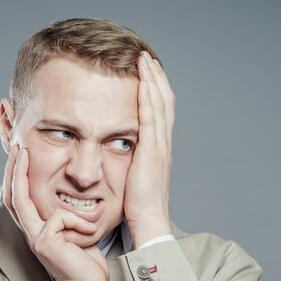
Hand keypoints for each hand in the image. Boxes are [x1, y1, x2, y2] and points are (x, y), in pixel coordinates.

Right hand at [2, 144, 108, 280]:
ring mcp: (36, 238)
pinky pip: (60, 217)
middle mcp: (31, 233)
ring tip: (24, 154)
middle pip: (12, 195)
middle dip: (11, 169)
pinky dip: (77, 220)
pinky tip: (90, 229)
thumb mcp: (78, 232)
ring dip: (20, 173)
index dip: (17, 176)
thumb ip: (71, 215)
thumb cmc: (88, 263)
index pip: (19, 199)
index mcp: (38, 230)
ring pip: (21, 199)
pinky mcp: (45, 243)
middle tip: (16, 147)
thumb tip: (76, 195)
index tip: (22, 154)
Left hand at [124, 52, 174, 248]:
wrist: (149, 223)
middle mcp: (164, 145)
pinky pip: (150, 117)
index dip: (155, 90)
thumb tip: (116, 152)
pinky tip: (142, 80)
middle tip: (147, 57)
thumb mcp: (132, 178)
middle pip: (164, 102)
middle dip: (156, 77)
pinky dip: (148, 95)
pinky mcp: (152, 152)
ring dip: (152, 79)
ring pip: (160, 104)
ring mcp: (160, 147)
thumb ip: (128, 162)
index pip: (160, 112)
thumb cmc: (137, 208)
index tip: (146, 73)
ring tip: (144, 59)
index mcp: (159, 150)